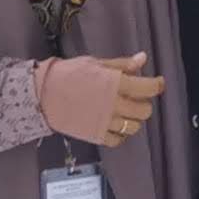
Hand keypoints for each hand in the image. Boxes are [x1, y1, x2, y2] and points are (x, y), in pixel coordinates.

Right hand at [35, 51, 164, 147]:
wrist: (41, 94)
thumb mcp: (96, 64)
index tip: (157, 83)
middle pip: (145, 110)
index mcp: (116, 83)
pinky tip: (113, 125)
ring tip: (123, 112)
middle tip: (135, 98)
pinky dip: (119, 134)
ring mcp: (105, 121)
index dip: (157, 85)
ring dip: (133, 119)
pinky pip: (117, 140)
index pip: (149, 88)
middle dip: (143, 103)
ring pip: (134, 127)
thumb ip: (122, 65)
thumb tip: (142, 59)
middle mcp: (114, 104)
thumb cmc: (68, 74)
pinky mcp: (95, 134)